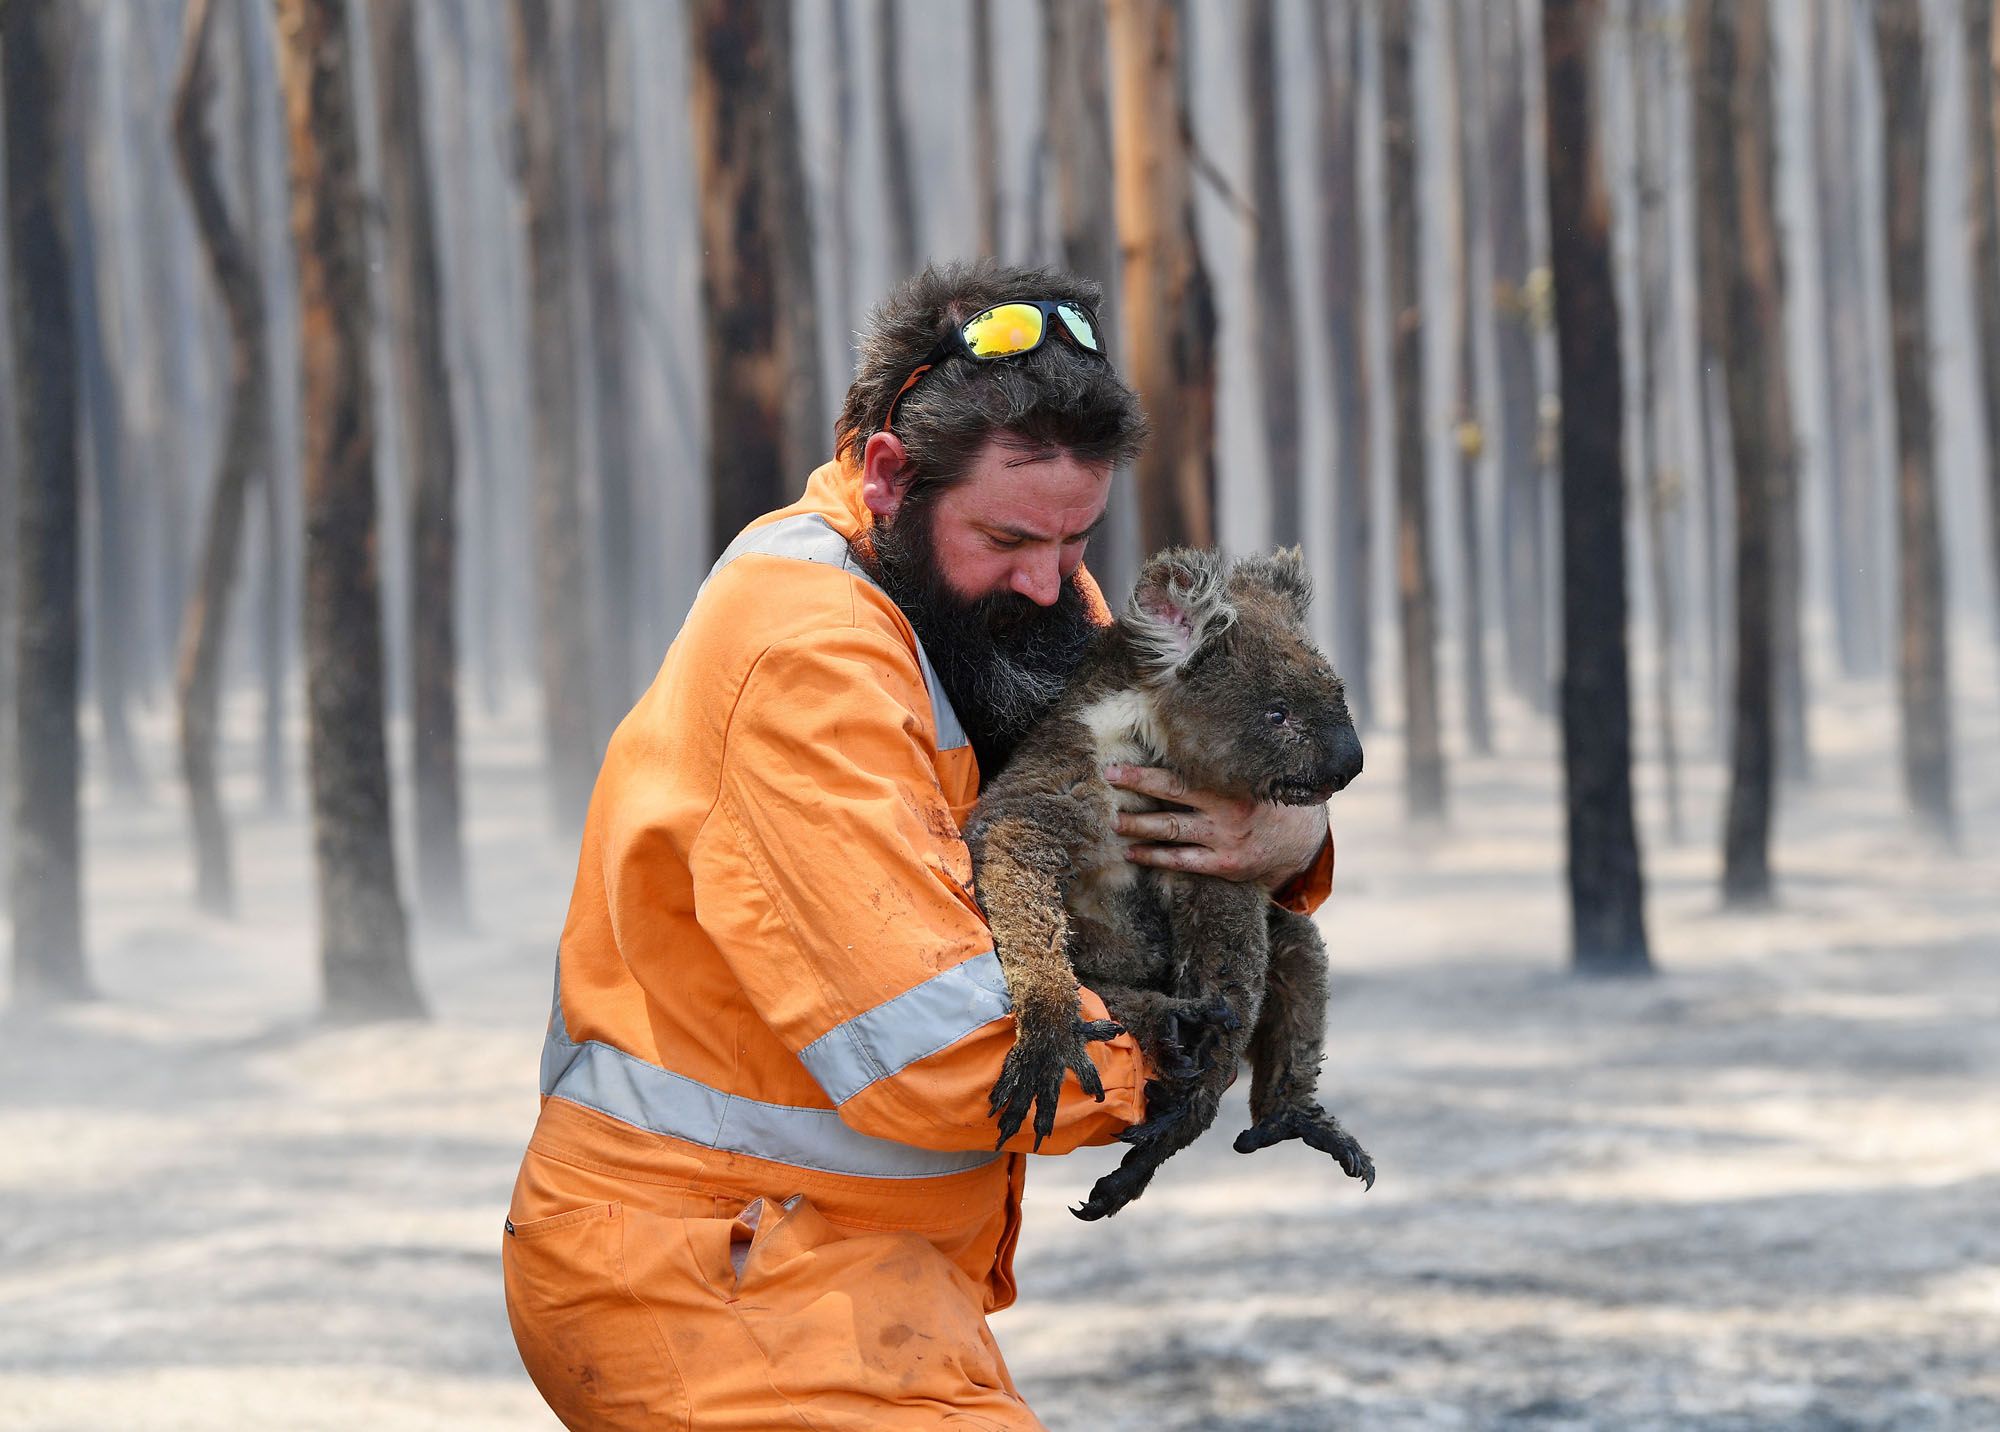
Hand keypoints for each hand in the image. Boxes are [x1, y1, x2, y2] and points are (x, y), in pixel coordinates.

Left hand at [1104, 764, 1329, 889]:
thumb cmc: (1270, 799)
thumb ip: (1226, 762)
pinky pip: (1183, 861)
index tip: (1117, 766)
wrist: (1303, 842)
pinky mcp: (1224, 865)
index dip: (1146, 771)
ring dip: (1139, 826)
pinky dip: (1155, 857)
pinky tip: (1133, 851)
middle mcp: (1227, 810)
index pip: (1182, 773)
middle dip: (1137, 788)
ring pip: (1172, 831)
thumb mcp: (1256, 775)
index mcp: (1233, 783)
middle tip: (1107, 780)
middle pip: (1172, 797)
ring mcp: (1225, 840)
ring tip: (1113, 821)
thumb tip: (1186, 732)